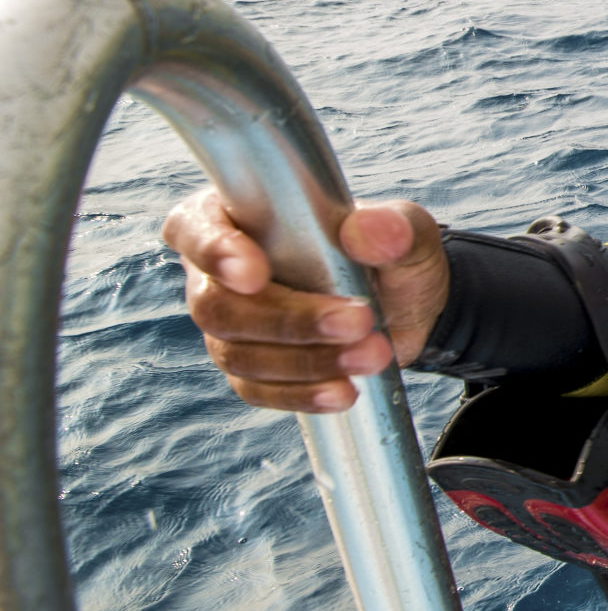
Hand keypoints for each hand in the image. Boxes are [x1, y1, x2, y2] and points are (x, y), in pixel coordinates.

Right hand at [162, 191, 448, 412]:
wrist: (408, 308)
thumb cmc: (392, 254)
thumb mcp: (407, 233)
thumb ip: (394, 227)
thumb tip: (367, 231)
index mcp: (238, 216)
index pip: (195, 228)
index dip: (215, 252)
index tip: (255, 275)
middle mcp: (220, 273)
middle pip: (217, 306)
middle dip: (288, 320)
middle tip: (358, 321)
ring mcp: (233, 325)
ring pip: (237, 353)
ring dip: (306, 361)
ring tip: (373, 355)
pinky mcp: (252, 369)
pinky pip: (257, 390)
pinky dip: (302, 393)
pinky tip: (344, 392)